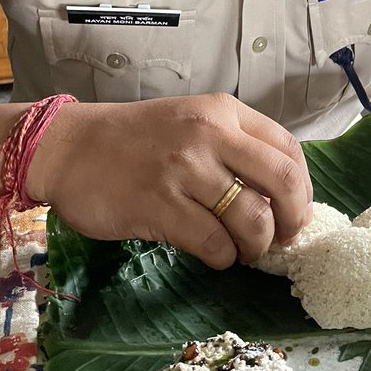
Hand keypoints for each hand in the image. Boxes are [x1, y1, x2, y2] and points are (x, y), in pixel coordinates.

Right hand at [27, 93, 312, 268]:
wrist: (69, 147)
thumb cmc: (134, 140)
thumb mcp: (191, 123)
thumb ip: (233, 147)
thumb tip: (281, 195)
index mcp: (224, 112)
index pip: (289, 150)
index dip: (302, 189)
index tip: (294, 212)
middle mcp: (210, 134)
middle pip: (283, 182)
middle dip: (291, 220)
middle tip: (281, 240)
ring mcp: (184, 169)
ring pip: (252, 218)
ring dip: (255, 246)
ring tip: (242, 251)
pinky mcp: (159, 205)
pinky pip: (214, 243)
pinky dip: (223, 258)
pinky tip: (214, 255)